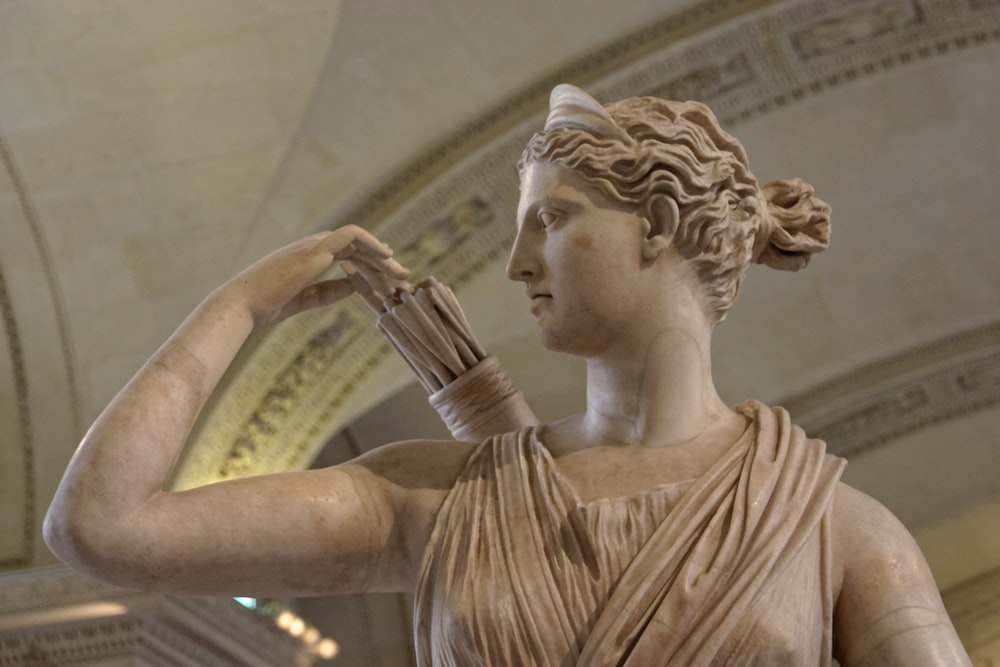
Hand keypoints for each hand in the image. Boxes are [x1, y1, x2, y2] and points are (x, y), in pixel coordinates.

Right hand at [223, 226, 409, 327]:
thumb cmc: (264, 306)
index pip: (345, 253)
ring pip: (357, 241)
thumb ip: (328, 291)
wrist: (241, 306)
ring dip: (381, 256)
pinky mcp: (314, 250)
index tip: (386, 279)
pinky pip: (350, 236)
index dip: (368, 264)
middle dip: (381, 262)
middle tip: (402, 279)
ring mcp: (312, 246)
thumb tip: (353, 287)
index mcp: (306, 257)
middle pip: (355, 247)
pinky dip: (371, 243)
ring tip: (400, 273)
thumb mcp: (304, 299)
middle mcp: (310, 246)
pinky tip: (387, 256)